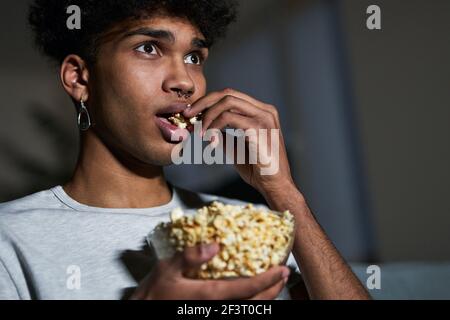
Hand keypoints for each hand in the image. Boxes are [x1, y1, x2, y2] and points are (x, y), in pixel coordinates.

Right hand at [131, 243, 289, 299]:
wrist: (147, 310)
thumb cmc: (155, 293)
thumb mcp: (166, 269)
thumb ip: (190, 256)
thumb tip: (214, 245)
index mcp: (208, 295)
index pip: (246, 289)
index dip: (267, 280)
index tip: (281, 270)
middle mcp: (217, 308)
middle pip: (255, 303)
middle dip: (274, 289)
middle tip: (284, 274)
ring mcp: (216, 312)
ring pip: (250, 309)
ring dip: (266, 296)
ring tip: (274, 282)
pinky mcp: (212, 312)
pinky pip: (239, 309)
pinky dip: (252, 301)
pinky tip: (254, 292)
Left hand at [183, 88, 295, 197]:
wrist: (275, 186)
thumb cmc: (258, 169)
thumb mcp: (237, 148)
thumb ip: (225, 135)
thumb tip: (207, 129)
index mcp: (262, 112)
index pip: (231, 95)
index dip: (209, 101)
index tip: (193, 113)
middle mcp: (265, 111)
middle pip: (228, 93)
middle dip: (204, 103)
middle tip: (188, 115)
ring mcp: (264, 118)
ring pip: (227, 102)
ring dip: (208, 115)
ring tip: (199, 131)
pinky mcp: (258, 130)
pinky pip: (229, 118)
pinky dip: (214, 125)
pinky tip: (209, 138)